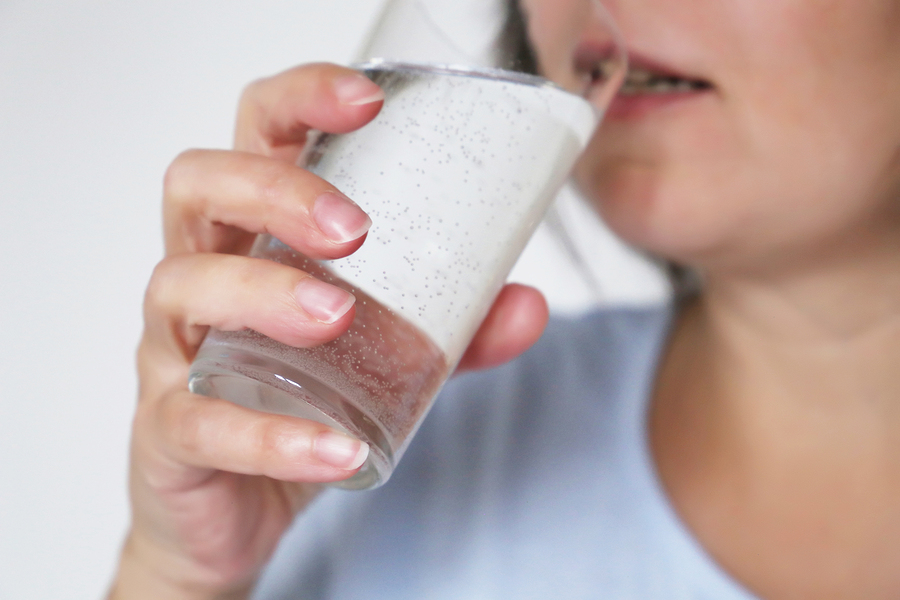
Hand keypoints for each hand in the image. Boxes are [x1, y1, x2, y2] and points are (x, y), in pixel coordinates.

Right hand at [107, 63, 548, 599]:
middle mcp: (202, 277)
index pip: (254, 137)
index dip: (298, 102)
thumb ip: (450, 333)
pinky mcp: (166, 430)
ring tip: (338, 317)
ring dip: (262, 290)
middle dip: (274, 189)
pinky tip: (339, 450)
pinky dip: (271, 436)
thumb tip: (526, 304)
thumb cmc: (295, 405)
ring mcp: (171, 351)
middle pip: (197, 186)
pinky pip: (197, 420)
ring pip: (179, 285)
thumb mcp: (380, 358)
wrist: (234, 515)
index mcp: (253, 238)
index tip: (367, 102)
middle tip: (354, 229)